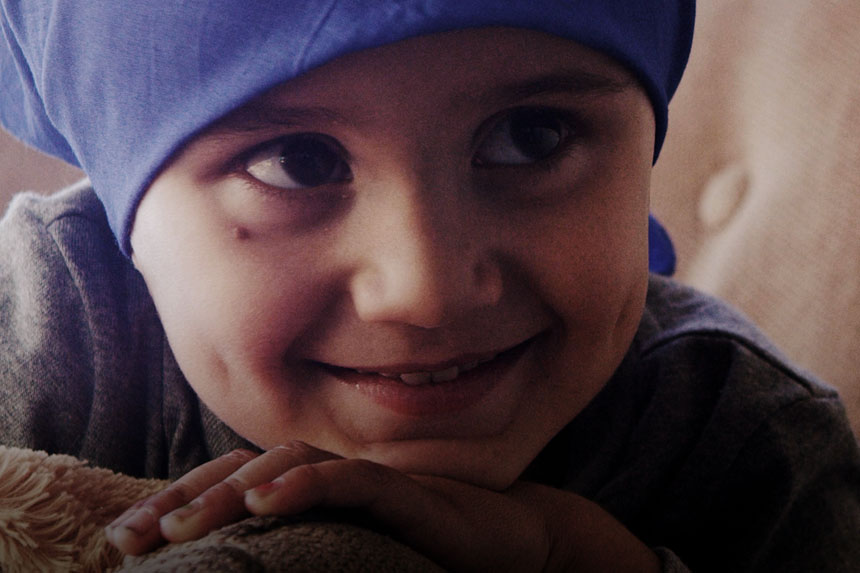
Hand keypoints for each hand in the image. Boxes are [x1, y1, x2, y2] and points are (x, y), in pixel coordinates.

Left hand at [105, 442, 658, 571]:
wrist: (509, 539)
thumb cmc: (427, 548)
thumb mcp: (350, 553)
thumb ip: (304, 545)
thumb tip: (239, 563)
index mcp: (314, 488)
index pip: (232, 482)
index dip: (177, 502)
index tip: (123, 539)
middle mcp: (333, 473)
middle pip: (245, 468)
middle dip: (184, 497)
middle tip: (129, 536)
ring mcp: (367, 476)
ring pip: (287, 465)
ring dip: (230, 491)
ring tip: (182, 525)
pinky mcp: (403, 489)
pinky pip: (348, 480)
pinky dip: (305, 486)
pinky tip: (264, 504)